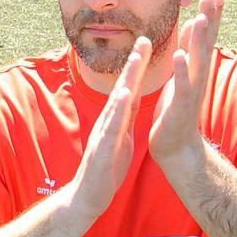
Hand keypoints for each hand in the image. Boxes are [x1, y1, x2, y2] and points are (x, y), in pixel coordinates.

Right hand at [68, 39, 145, 217]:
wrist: (88, 196)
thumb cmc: (106, 168)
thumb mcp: (122, 137)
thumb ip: (126, 117)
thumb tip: (133, 96)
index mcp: (117, 120)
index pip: (130, 88)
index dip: (139, 66)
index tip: (147, 44)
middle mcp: (109, 121)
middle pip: (123, 88)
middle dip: (134, 64)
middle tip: (144, 40)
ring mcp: (104, 134)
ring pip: (117, 103)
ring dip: (126, 81)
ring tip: (136, 61)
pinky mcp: (103, 149)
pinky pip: (112, 127)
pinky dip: (118, 111)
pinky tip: (125, 96)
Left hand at [149, 0, 222, 177]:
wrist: (176, 147)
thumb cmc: (177, 110)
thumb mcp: (183, 75)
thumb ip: (190, 50)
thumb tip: (196, 23)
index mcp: (197, 70)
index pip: (207, 38)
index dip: (212, 17)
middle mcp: (199, 78)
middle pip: (206, 44)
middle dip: (211, 20)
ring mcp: (191, 92)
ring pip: (198, 62)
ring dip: (200, 41)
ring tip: (201, 18)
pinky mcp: (180, 107)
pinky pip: (182, 86)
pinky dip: (182, 70)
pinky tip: (180, 54)